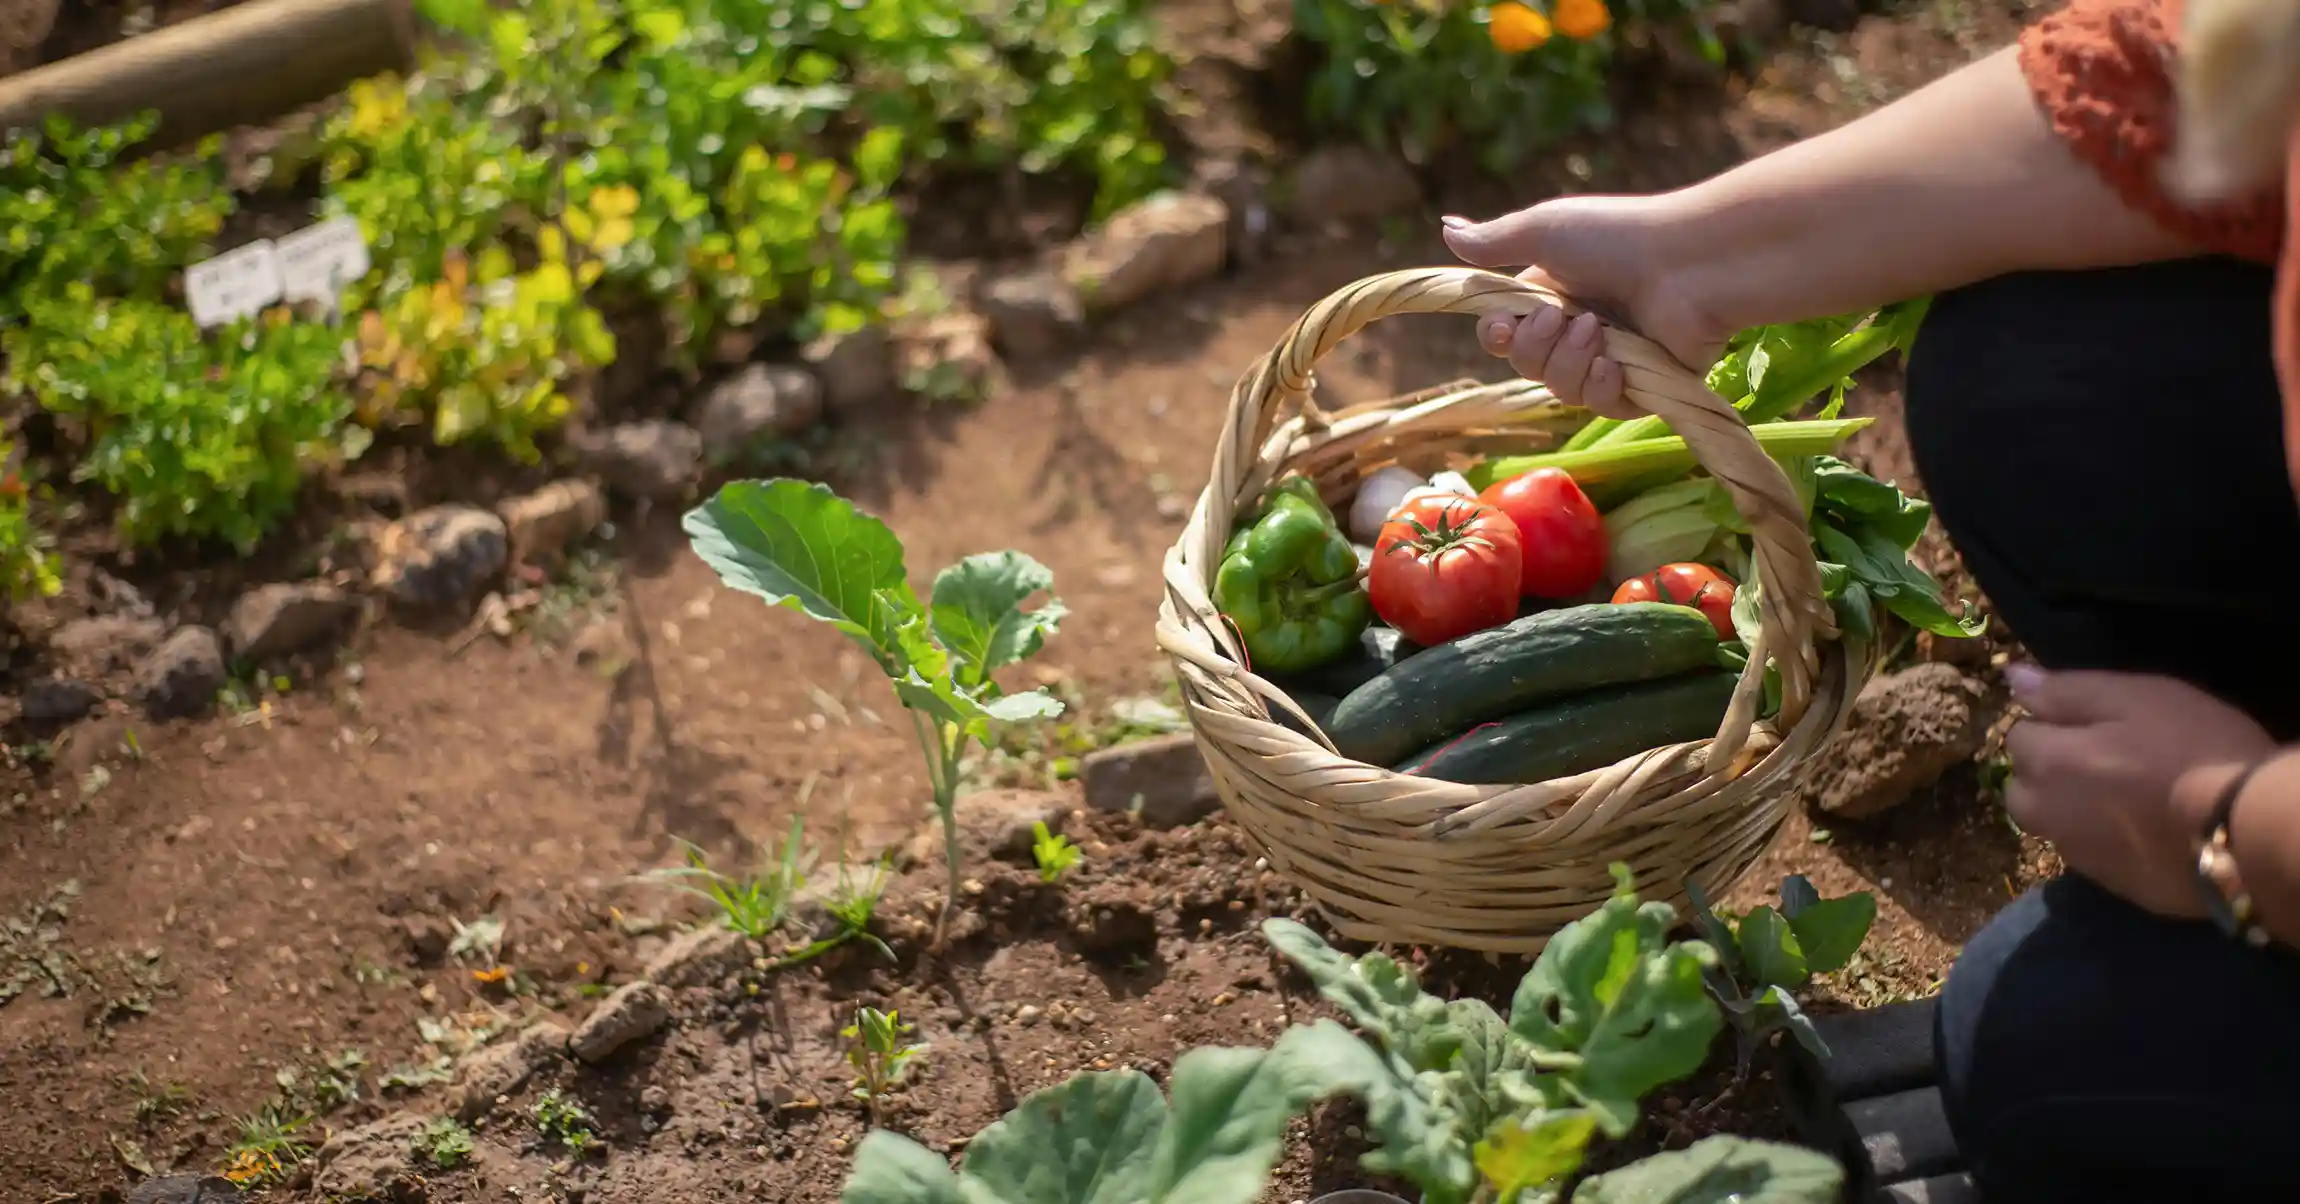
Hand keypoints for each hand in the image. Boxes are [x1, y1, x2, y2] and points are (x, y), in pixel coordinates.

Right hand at [1442, 194, 1736, 417]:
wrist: (1689, 264)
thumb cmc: (1618, 237)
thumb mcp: (1545, 230)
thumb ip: (1493, 241)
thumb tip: (1445, 227)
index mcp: (1553, 294)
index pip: (1505, 333)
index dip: (1496, 337)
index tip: (1501, 327)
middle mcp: (1579, 328)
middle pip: (1526, 365)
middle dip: (1535, 348)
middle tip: (1562, 319)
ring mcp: (1611, 359)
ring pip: (1559, 389)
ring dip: (1569, 363)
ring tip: (1599, 332)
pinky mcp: (1643, 386)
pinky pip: (1600, 406)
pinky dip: (1601, 387)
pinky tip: (1615, 366)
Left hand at [2004, 663, 2275, 918]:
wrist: (2246, 831)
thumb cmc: (2194, 749)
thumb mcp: (2135, 698)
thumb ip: (2067, 691)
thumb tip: (2013, 677)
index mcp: (2048, 762)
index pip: (2018, 736)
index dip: (2051, 725)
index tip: (2090, 724)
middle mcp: (2048, 813)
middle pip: (2022, 788)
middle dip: (2044, 772)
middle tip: (2099, 760)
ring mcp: (2078, 854)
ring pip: (2049, 825)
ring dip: (2066, 808)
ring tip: (2117, 796)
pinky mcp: (2112, 885)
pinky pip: (2088, 855)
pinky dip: (2099, 840)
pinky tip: (2138, 829)